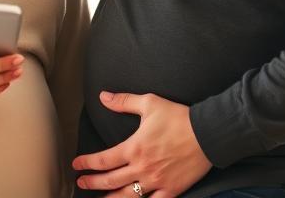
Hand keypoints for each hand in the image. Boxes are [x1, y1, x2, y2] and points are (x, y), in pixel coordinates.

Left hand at [73, 91, 211, 196]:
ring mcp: (157, 181)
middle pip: (111, 181)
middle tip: (81, 183)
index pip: (103, 159)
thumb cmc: (178, 117)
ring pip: (128, 197)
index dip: (87, 164)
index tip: (77, 165)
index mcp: (134, 147)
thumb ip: (124, 101)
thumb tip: (104, 97)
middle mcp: (142, 167)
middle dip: (92, 183)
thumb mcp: (149, 103)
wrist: (208, 133)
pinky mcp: (172, 190)